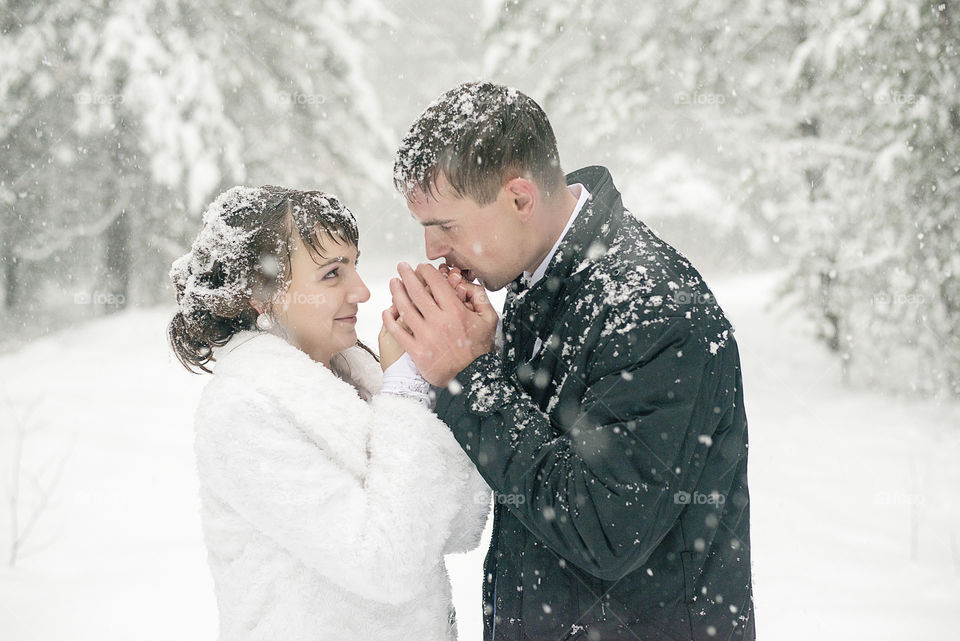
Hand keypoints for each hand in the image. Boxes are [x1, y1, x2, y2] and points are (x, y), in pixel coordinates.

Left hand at [383, 262, 497, 386]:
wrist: (473, 377)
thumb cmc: (480, 349)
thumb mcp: (489, 320)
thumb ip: (480, 298)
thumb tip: (467, 283)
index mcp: (455, 311)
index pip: (436, 283)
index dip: (427, 271)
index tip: (422, 267)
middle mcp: (438, 321)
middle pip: (417, 291)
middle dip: (407, 275)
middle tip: (402, 267)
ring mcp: (426, 336)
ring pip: (405, 308)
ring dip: (396, 293)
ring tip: (393, 283)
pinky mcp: (417, 351)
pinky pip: (398, 332)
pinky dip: (390, 320)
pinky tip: (387, 311)